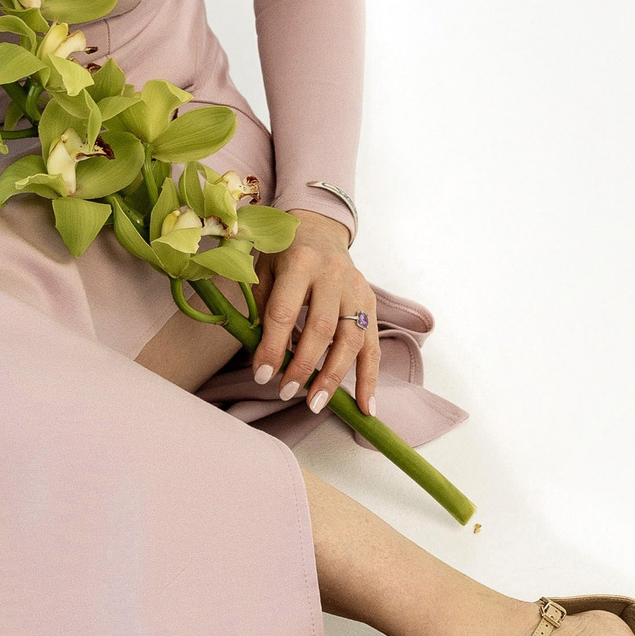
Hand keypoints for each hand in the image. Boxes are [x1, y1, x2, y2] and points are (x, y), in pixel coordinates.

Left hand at [251, 210, 379, 415]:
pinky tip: (365, 407)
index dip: (273, 347)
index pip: (285, 312)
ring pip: (351, 341)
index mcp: (299, 262)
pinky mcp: (371, 304)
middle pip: (321, 329)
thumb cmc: (284, 253)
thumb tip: (265, 357)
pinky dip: (369, 379)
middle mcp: (332, 276)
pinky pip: (372, 347)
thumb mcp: (265, 270)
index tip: (262, 375)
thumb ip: (263, 309)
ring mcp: (356, 291)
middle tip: (285, 392)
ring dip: (334, 377)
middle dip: (303, 366)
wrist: (319, 228)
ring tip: (316, 404)